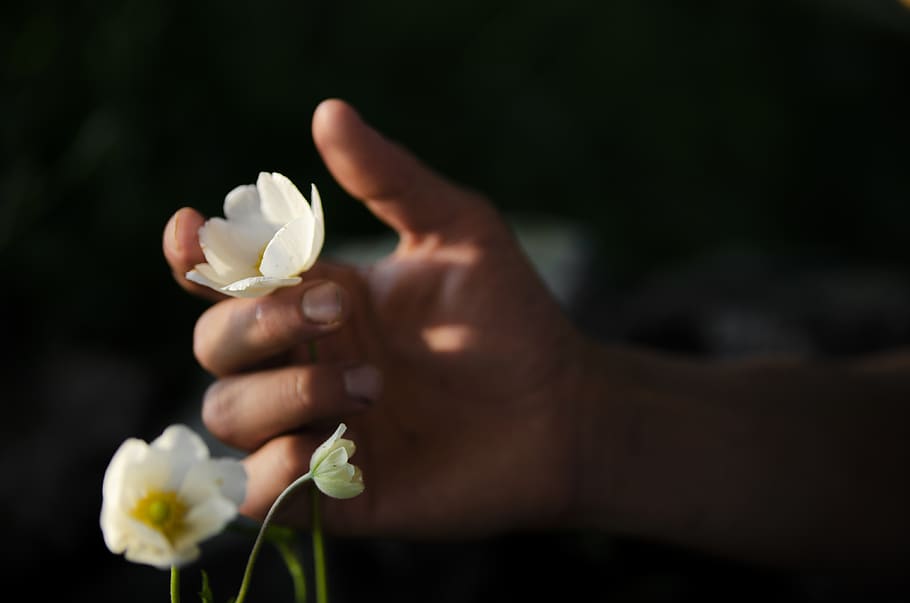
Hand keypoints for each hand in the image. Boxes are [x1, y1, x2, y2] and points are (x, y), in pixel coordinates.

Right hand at [162, 99, 592, 536]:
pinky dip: (273, 472)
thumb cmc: (512, 317)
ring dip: (286, 393)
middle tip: (340, 311)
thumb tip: (328, 111)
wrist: (562, 409)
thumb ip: (392, 179)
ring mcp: (311, 427)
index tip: (191, 232)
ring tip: (374, 388)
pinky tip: (334, 448)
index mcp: (318, 297)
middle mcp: (302, 362)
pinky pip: (254, 493)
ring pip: (225, 413)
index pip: (223, 278)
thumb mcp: (458, 232)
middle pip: (214, 342)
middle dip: (260, 323)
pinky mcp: (332, 492)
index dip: (193, 257)